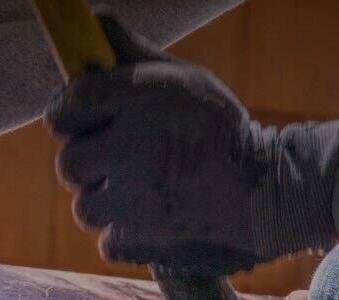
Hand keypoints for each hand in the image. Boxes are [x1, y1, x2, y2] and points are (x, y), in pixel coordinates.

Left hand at [47, 16, 338, 270]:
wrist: (270, 190)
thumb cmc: (221, 129)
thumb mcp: (184, 80)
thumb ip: (134, 55)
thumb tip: (94, 20)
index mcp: (141, 100)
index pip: (71, 102)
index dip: (71, 112)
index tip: (84, 118)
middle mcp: (131, 147)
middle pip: (68, 162)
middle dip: (88, 163)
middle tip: (118, 160)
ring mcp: (133, 197)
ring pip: (85, 205)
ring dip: (106, 201)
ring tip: (143, 190)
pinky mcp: (141, 237)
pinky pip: (108, 239)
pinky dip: (125, 234)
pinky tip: (153, 217)